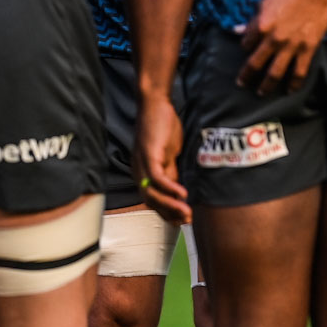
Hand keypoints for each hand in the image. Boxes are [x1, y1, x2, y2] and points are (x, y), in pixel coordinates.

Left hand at [133, 90, 190, 224]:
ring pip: (153, 194)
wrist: (155, 104)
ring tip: (187, 213)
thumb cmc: (162, 127)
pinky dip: (170, 188)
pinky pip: (158, 178)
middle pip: (151, 202)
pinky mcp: (149, 155)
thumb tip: (177, 190)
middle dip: (169, 214)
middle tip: (187, 221)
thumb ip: (171, 171)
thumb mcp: (168, 154)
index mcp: (143, 174)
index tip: (182, 221)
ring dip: (171, 206)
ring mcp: (142, 164)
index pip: (153, 200)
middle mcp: (138, 172)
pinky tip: (184, 194)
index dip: (167, 213)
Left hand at [239, 0, 326, 94]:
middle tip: (242, 83)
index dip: (245, 48)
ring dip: (266, 85)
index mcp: (260, 26)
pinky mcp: (307, 48)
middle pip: (255, 64)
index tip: (248, 51)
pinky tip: (290, 90)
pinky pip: (299, 71)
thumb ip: (252, 21)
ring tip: (262, 92)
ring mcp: (290, 45)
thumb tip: (236, 31)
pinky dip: (293, 83)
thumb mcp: (264, 2)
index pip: (246, 45)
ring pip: (275, 73)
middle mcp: (273, 39)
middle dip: (247, 76)